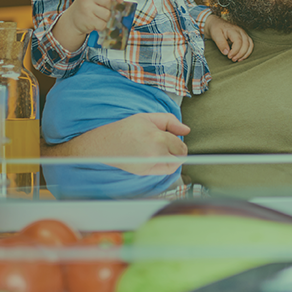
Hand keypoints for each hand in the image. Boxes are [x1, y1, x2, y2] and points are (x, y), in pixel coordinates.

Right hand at [50, 113, 190, 174]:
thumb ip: (170, 121)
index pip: (180, 146)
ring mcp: (150, 166)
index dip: (179, 141)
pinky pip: (163, 170)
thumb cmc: (124, 129)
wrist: (104, 143)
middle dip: (177, 149)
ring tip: (160, 148)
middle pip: (180, 157)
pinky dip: (163, 163)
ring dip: (172, 157)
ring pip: (173, 165)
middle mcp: (155, 155)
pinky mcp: (144, 173)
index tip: (174, 137)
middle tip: (167, 142)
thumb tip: (186, 130)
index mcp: (157, 139)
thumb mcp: (147, 118)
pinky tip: (154, 155)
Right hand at [58, 0, 129, 37]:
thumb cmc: (85, 8)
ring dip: (105, 18)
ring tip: (96, 17)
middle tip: (101, 11)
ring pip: (107, 14)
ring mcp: (86, 8)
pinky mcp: (88, 19)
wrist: (71, 21)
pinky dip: (101, 26)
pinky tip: (94, 23)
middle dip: (108, 8)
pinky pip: (102, 24)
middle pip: (108, 1)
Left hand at [206, 15, 253, 61]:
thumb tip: (226, 52)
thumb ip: (221, 43)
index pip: (238, 41)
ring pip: (250, 45)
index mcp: (233, 30)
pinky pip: (250, 45)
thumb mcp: (215, 35)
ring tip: (238, 60)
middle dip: (240, 54)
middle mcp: (241, 31)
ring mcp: (244, 34)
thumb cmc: (216, 28)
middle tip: (233, 59)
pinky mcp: (244, 37)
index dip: (235, 51)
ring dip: (245, 54)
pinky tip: (241, 57)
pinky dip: (247, 52)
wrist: (216, 24)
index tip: (229, 56)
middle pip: (246, 44)